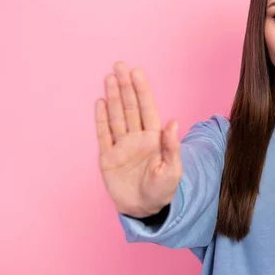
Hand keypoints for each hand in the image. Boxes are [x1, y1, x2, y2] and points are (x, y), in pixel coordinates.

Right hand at [94, 61, 181, 217]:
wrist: (146, 209)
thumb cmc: (163, 190)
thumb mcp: (173, 170)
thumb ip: (172, 147)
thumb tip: (173, 122)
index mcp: (154, 138)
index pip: (147, 109)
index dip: (142, 90)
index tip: (137, 72)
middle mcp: (137, 138)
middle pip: (130, 107)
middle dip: (125, 86)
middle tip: (119, 65)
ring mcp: (122, 146)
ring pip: (116, 117)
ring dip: (113, 97)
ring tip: (109, 77)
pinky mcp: (108, 158)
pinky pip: (103, 135)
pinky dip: (101, 119)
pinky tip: (101, 102)